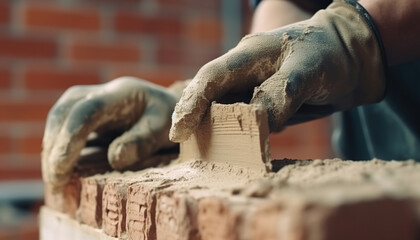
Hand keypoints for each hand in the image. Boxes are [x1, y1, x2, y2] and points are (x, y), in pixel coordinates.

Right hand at [42, 77, 179, 186]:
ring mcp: (88, 100)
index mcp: (121, 93)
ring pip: (57, 120)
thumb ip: (143, 141)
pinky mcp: (82, 113)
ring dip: (51, 150)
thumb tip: (114, 159)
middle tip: (56, 183)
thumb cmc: (166, 119)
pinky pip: (61, 127)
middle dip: (54, 149)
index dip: (70, 139)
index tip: (62, 169)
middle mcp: (99, 93)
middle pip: (63, 114)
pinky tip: (59, 171)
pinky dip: (56, 148)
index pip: (86, 111)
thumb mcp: (164, 129)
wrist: (164, 108)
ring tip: (56, 182)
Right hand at [170, 0, 385, 141]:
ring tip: (199, 149)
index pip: (212, 78)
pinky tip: (229, 147)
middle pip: (210, 94)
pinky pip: (242, 118)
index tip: (180, 129)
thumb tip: (259, 123)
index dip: (193, 102)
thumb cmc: (329, 56)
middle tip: (180, 142)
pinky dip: (234, 133)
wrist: (352, 60)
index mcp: (248, 55)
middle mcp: (244, 71)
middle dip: (192, 116)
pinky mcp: (264, 102)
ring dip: (211, 127)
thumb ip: (282, 93)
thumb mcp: (308, 71)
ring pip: (223, 108)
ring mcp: (253, 87)